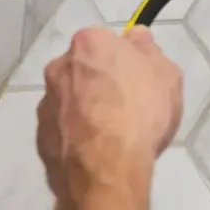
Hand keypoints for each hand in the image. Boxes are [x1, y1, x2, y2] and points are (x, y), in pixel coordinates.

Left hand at [37, 26, 182, 209]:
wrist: (107, 172)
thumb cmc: (142, 114)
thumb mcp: (167, 76)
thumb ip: (150, 51)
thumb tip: (137, 38)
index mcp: (89, 44)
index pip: (107, 41)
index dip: (126, 58)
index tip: (140, 77)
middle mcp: (59, 68)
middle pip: (86, 69)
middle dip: (103, 81)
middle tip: (130, 105)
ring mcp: (46, 104)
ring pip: (72, 99)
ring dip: (88, 109)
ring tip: (115, 134)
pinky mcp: (41, 137)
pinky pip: (64, 128)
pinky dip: (78, 135)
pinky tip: (100, 151)